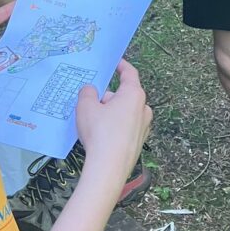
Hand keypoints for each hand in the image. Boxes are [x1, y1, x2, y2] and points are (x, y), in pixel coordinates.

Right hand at [75, 61, 151, 195]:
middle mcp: (143, 109)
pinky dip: (115, 126)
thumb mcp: (85, 107)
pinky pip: (126, 127)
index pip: (130, 73)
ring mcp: (144, 127)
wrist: (109, 167)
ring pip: (125, 112)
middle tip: (91, 103)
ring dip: (111, 112)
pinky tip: (100, 137)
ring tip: (93, 122)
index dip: (121, 66)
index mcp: (134, 95)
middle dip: (108, 96)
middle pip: (125, 95)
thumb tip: (91, 90)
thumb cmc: (99, 132)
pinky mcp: (139, 142)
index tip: (115, 63)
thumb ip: (87, 93)